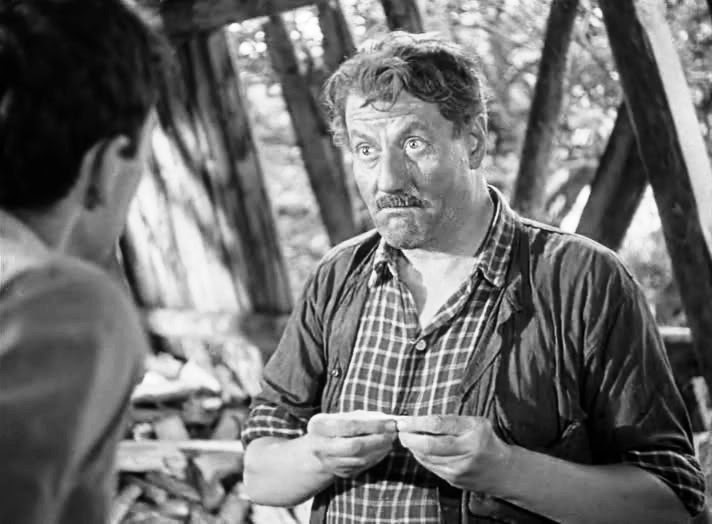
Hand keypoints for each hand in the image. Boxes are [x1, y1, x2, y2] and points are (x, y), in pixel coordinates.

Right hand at [306, 411, 397, 478]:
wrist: (315, 452)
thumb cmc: (333, 428)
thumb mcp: (340, 417)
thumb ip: (362, 416)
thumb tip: (387, 418)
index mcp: (320, 427)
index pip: (350, 426)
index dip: (373, 424)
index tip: (390, 422)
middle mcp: (322, 447)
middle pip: (355, 446)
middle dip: (378, 439)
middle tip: (393, 432)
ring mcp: (331, 464)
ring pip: (360, 459)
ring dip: (380, 449)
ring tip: (391, 439)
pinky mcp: (341, 474)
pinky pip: (363, 467)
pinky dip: (377, 457)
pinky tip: (384, 448)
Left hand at [396, 415, 510, 491]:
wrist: (504, 471)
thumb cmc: (486, 440)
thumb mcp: (474, 423)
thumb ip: (450, 421)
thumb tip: (419, 420)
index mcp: (473, 430)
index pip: (438, 424)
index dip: (416, 422)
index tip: (403, 420)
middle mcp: (467, 450)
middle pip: (429, 444)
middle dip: (409, 437)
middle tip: (399, 430)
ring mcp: (460, 468)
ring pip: (427, 457)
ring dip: (412, 447)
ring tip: (406, 438)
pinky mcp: (454, 479)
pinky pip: (431, 467)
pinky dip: (420, 457)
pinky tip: (417, 450)